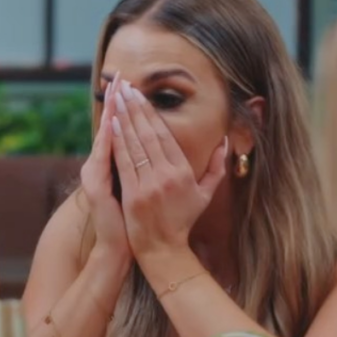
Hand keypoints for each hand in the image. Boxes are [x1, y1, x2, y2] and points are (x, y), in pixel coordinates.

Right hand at [80, 74, 130, 265]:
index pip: (121, 129)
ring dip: (111, 112)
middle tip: (119, 76)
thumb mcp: (143, 192)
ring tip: (115, 88)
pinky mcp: (95, 185)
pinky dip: (108, 139)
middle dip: (117, 101)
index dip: (126, 107)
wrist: (121, 247)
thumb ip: (147, 170)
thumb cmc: (137, 222)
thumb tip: (163, 151)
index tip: (130, 84)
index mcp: (116, 165)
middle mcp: (100, 166)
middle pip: (111, 127)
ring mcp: (96, 174)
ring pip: (106, 136)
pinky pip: (104, 157)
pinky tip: (111, 121)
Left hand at [108, 82, 227, 260]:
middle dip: (136, 109)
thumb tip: (224, 142)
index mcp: (183, 172)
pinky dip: (117, 142)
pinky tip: (111, 125)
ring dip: (125, 119)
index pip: (165, 136)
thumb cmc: (182, 221)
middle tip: (125, 88)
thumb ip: (216, 167)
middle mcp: (167, 175)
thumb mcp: (205, 194)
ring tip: (117, 99)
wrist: (163, 249)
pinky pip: (125, 162)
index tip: (140, 95)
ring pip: (136, 145)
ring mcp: (149, 184)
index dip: (151, 113)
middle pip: (149, 135)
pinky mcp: (133, 194)